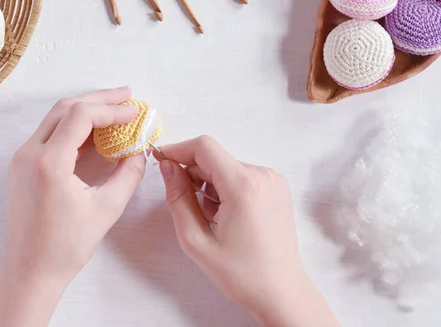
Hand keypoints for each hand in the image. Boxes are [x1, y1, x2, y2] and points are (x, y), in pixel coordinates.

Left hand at [0, 87, 146, 326]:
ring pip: (55, 118)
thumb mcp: (106, 209)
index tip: (135, 111)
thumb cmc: (66, 247)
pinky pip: (49, 134)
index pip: (81, 116)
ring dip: (85, 109)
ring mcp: (22, 158)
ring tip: (114, 108)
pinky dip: (73, 126)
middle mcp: (29, 153)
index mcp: (48, 162)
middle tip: (127, 96)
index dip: (111, 108)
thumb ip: (128, 175)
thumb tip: (141, 152)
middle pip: (66, 108)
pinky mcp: (22, 166)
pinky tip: (95, 131)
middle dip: (98, 99)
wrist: (29, 271)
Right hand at [157, 136, 338, 326]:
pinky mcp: (277, 187)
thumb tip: (167, 166)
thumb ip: (178, 198)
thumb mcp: (195, 239)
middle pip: (215, 157)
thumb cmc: (240, 273)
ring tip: (212, 218)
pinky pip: (242, 175)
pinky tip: (227, 216)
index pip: (204, 147)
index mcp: (244, 186)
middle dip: (194, 175)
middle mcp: (263, 175)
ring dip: (210, 184)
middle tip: (188, 207)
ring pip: (227, 167)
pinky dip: (226, 188)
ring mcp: (273, 180)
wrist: (280, 291)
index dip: (178, 150)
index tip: (160, 161)